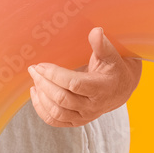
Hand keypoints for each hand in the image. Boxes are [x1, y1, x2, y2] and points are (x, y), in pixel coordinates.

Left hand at [27, 27, 141, 126]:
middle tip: (33, 69)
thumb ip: (101, 44)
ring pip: (56, 112)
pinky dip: (41, 109)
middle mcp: (92, 106)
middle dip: (44, 83)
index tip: (40, 65)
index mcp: (101, 88)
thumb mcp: (111, 55)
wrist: (120, 89)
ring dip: (41, 97)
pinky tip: (36, 94)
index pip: (73, 84)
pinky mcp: (76, 122)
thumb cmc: (114, 68)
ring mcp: (84, 117)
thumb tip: (96, 31)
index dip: (55, 75)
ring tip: (35, 80)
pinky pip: (54, 121)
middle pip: (62, 99)